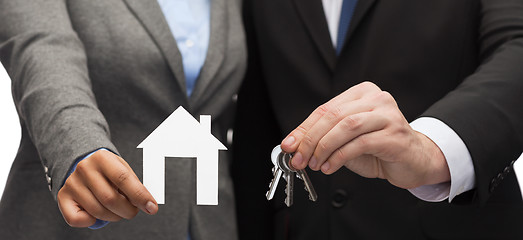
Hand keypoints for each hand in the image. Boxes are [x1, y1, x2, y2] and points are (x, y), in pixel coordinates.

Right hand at [57, 150, 157, 226]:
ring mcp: (72, 183)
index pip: (124, 179)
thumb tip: (147, 203)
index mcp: (103, 158)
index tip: (152, 208)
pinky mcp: (63, 196)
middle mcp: (84, 169)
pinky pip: (76, 219)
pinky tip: (97, 215)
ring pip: (97, 211)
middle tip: (133, 211)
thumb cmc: (108, 170)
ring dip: (113, 217)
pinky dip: (90, 222)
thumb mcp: (123, 169)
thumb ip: (134, 185)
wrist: (83, 163)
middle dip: (128, 210)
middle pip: (110, 198)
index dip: (140, 196)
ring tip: (117, 210)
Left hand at [281, 82, 449, 188]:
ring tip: (315, 164)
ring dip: (324, 148)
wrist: (413, 160)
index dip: (304, 129)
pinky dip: (339, 157)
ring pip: (346, 127)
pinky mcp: (395, 134)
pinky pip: (360, 143)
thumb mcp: (345, 139)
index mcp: (362, 93)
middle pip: (333, 116)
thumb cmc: (378, 148)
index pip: (325, 109)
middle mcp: (377, 98)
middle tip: (298, 158)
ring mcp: (388, 115)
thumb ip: (323, 137)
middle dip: (310, 140)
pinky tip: (330, 167)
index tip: (289, 145)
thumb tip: (294, 145)